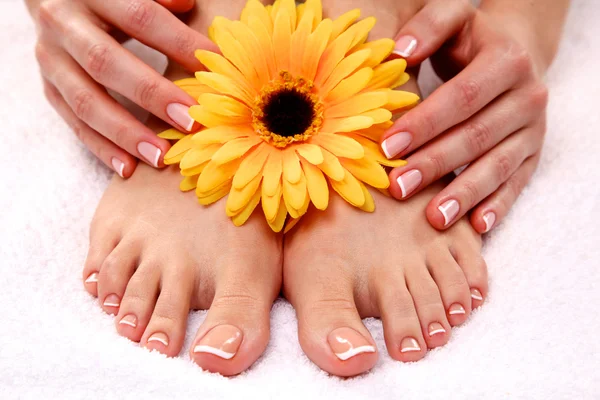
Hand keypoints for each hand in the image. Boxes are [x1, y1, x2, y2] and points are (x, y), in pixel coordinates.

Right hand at [30, 0, 217, 176]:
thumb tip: (188, 6)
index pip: (139, 16)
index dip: (177, 42)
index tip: (213, 67)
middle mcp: (62, 24)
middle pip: (106, 62)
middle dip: (150, 95)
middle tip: (189, 122)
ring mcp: (51, 59)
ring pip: (84, 101)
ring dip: (125, 133)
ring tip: (160, 157)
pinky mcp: (48, 87)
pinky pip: (73, 122)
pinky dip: (101, 147)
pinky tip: (128, 167)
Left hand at [382, 1, 548, 233]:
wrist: (515, 55)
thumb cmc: (471, 42)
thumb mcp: (454, 21)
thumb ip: (428, 26)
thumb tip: (397, 52)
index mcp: (507, 60)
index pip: (462, 97)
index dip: (426, 122)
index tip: (389, 145)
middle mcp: (528, 96)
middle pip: (477, 136)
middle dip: (435, 164)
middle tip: (398, 187)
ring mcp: (533, 130)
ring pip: (497, 166)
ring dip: (464, 194)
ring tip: (433, 218)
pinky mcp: (533, 155)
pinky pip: (517, 184)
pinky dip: (498, 207)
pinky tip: (476, 226)